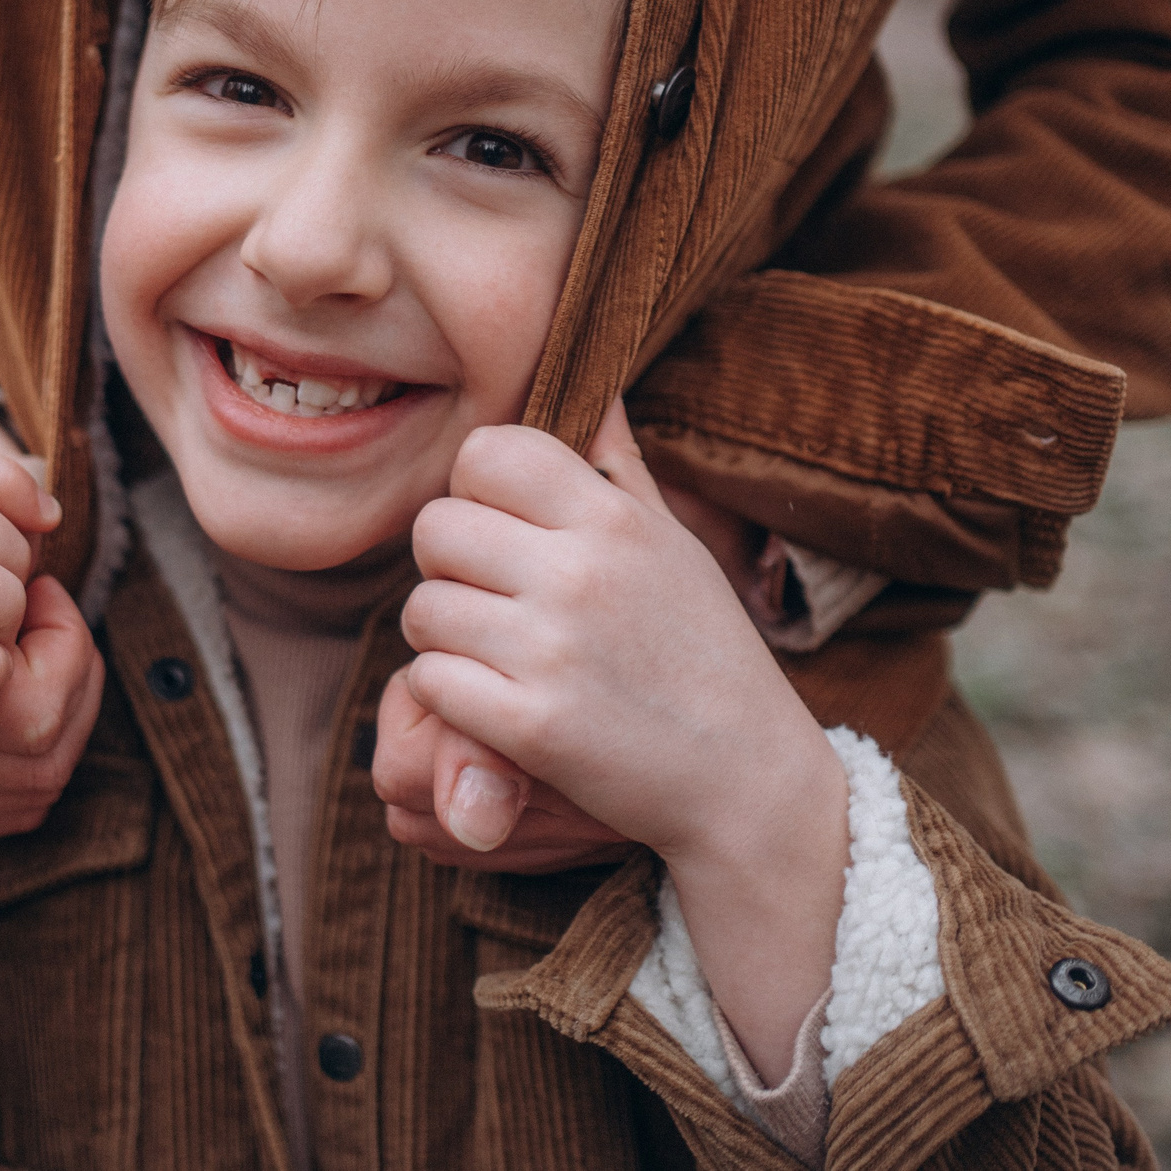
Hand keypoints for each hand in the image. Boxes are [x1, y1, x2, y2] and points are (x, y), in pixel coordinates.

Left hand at [398, 400, 831, 869]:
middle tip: (493, 603)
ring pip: (423, 609)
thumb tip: (596, 389)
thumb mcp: (674, 547)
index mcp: (614, 518)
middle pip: (436, 528)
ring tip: (499, 658)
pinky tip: (496, 705)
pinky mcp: (531, 725)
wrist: (748, 781)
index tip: (503, 532)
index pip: (486, 451)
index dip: (476, 490)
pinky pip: (428, 682)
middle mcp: (580, 572)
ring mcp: (552, 649)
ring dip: (445, 639)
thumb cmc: (704, 653)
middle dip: (449, 567)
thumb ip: (620, 467)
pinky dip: (448, 698)